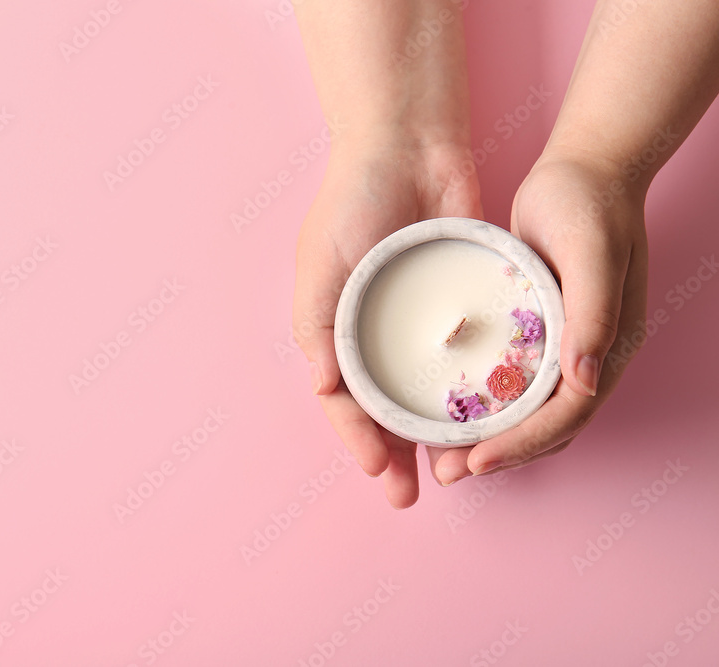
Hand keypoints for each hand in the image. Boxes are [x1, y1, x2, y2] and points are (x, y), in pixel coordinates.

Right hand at [294, 143, 482, 507]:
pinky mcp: (460, 304)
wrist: (408, 143)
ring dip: (433, 436)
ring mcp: (419, 322)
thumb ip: (316, 323)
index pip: (343, 398)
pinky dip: (472, 390)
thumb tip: (322, 386)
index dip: (358, 438)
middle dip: (393, 455)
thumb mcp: (321, 259)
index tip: (380, 471)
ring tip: (450, 472)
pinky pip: (466, 355)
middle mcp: (376, 333)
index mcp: (336, 328)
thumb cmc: (351, 199)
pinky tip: (486, 418)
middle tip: (410, 496)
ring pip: (426, 392)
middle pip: (383, 408)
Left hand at [430, 150, 649, 483]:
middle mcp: (587, 356)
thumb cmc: (589, 205)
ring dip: (490, 437)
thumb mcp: (592, 253)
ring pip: (528, 412)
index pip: (565, 417)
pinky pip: (514, 382)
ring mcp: (564, 345)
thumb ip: (594, 315)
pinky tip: (451, 408)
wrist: (586, 169)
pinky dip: (487, 404)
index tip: (475, 460)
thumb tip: (584, 384)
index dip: (522, 444)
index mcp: (607, 347)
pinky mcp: (539, 330)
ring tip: (443, 454)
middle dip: (499, 454)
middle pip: (545, 427)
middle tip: (447, 472)